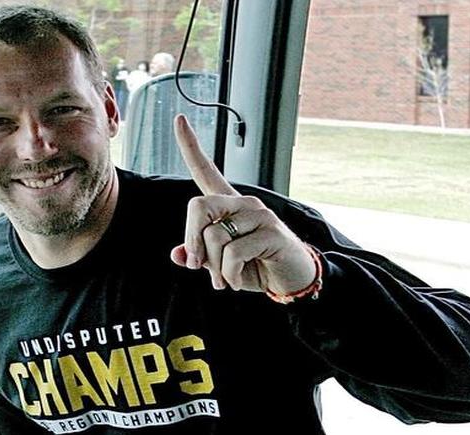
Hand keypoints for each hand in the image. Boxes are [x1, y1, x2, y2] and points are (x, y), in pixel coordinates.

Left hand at [169, 114, 315, 293]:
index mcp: (229, 206)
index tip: (179, 119)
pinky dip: (228, 274)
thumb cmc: (255, 267)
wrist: (291, 280)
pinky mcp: (271, 232)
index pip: (206, 171)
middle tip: (196, 266)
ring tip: (225, 280)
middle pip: (198, 206)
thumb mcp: (221, 265)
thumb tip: (178, 254)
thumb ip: (200, 256)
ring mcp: (260, 215)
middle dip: (192, 240)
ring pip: (214, 236)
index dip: (190, 146)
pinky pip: (233, 253)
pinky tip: (237, 280)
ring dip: (214, 267)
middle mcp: (243, 203)